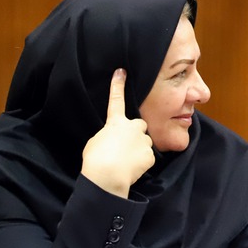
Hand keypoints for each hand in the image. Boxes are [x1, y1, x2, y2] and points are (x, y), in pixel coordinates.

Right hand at [81, 69, 154, 196]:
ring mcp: (143, 140)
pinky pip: (147, 157)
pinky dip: (141, 163)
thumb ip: (109, 135)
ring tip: (126, 161)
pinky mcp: (151, 155)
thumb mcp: (96, 142)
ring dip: (138, 149)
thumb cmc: (96, 159)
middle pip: (139, 125)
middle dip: (136, 133)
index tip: (121, 72)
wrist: (108, 175)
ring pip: (144, 142)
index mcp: (115, 123)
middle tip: (126, 146)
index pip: (116, 100)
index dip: (118, 86)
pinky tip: (132, 168)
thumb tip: (115, 139)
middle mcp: (133, 127)